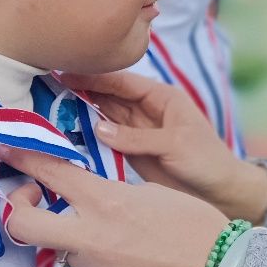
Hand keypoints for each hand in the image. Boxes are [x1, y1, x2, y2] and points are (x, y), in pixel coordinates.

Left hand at [1, 147, 229, 266]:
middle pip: (21, 224)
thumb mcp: (150, 192)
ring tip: (120, 241)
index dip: (21, 156)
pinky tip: (138, 264)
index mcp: (105, 202)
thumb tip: (91, 200)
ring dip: (81, 242)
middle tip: (27, 200)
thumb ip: (112, 195)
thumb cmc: (193, 222)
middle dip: (15, 208)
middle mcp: (90, 237)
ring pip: (68, 252)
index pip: (48, 171)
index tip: (6, 149)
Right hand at [58, 71, 266, 221]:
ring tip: (45, 110)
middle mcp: (145, 110)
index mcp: (161, 98)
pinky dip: (85, 137)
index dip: (93, 76)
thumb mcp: (175, 145)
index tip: (63, 72)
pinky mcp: (130, 152)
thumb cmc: (206, 161)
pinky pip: (104, 140)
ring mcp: (136, 131)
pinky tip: (63, 136)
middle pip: (106, 95)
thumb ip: (137, 137)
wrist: (222, 193)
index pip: (122, 81)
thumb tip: (98, 128)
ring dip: (78, 113)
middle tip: (44, 90)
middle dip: (79, 91)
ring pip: (101, 115)